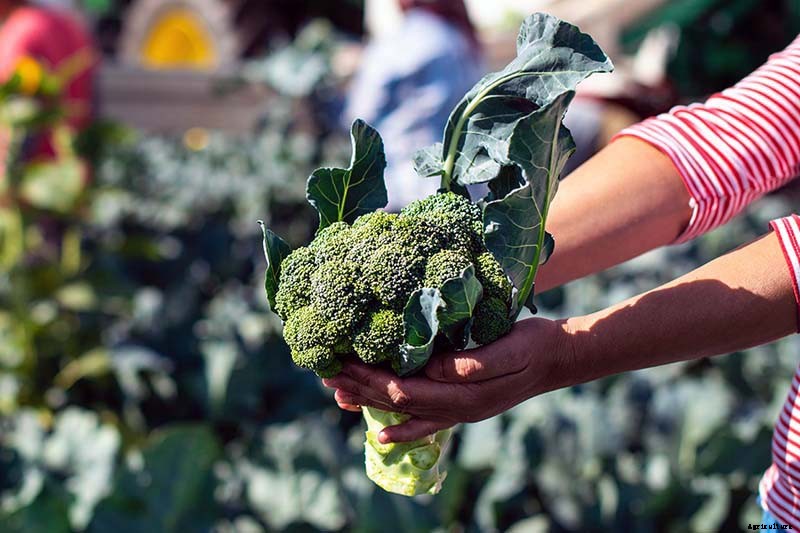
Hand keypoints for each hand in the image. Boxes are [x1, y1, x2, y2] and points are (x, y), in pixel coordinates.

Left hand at [322, 317, 575, 442]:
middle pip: (397, 402)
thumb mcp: (510, 347)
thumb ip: (476, 363)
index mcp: (464, 394)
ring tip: (337, 393)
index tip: (342, 363)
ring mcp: (459, 411)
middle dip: (360, 387)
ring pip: (405, 412)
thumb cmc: (534, 345)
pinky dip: (401, 429)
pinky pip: (425, 421)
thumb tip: (437, 370)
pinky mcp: (463, 406)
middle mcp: (457, 409)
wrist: (559, 359)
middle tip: (325, 373)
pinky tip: (381, 436)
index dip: (370, 379)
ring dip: (370, 402)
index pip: (405, 389)